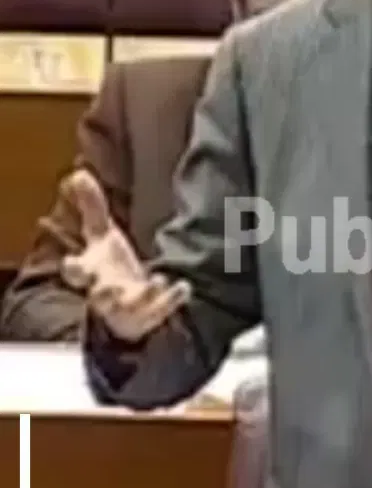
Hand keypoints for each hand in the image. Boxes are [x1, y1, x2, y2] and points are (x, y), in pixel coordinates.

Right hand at [60, 168, 189, 342]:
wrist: (125, 308)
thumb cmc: (108, 267)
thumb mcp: (100, 235)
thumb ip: (92, 207)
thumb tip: (78, 173)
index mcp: (91, 273)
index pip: (75, 273)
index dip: (72, 269)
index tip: (71, 263)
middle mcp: (106, 293)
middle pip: (99, 297)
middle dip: (102, 293)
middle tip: (106, 288)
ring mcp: (128, 307)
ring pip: (131, 307)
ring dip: (143, 295)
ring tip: (156, 282)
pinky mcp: (150, 315)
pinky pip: (162, 309)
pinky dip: (172, 299)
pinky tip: (184, 287)